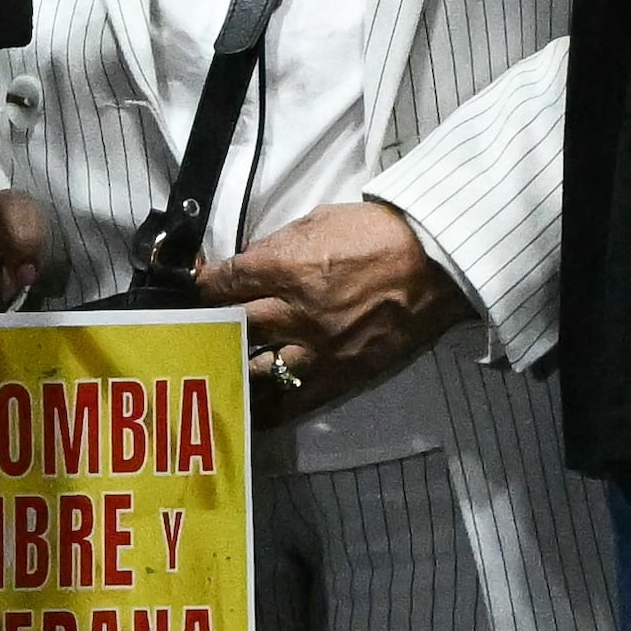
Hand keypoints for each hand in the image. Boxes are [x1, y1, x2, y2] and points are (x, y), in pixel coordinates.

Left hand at [192, 201, 467, 419]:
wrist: (436, 264)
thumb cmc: (377, 234)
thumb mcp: (317, 222)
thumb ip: (275, 246)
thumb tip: (245, 263)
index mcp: (285, 268)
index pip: (222, 283)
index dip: (201, 286)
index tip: (195, 289)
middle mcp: (294, 313)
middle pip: (229, 325)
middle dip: (208, 324)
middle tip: (197, 328)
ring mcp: (316, 348)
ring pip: (254, 368)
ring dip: (232, 366)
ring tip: (213, 370)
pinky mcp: (341, 374)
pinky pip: (294, 399)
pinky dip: (267, 406)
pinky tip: (248, 409)